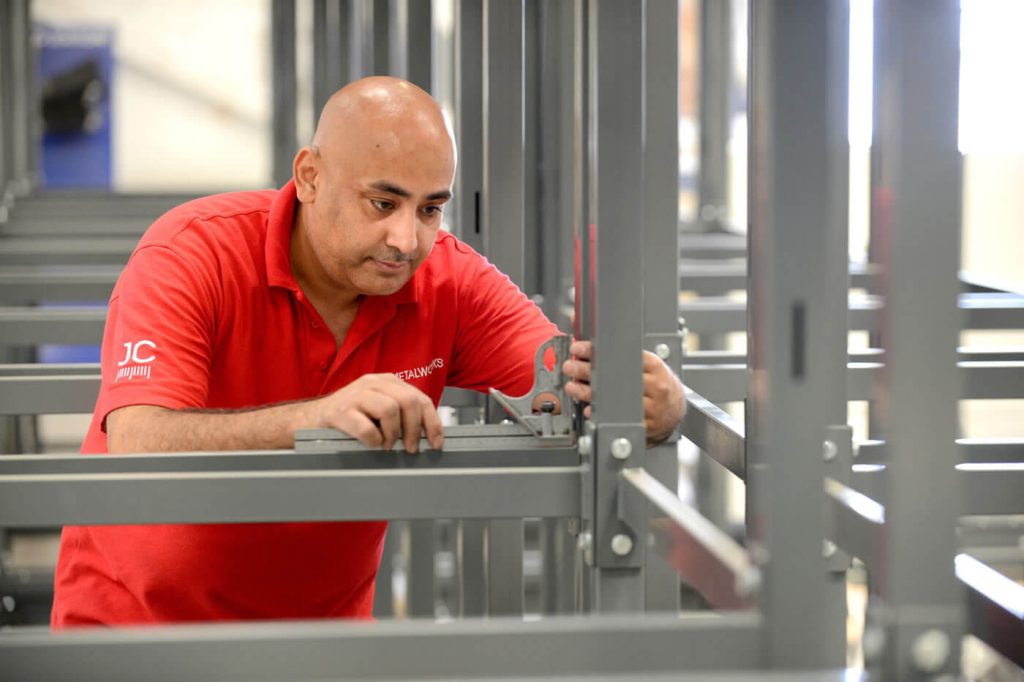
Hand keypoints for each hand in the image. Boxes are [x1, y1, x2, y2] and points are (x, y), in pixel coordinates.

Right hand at [305, 374, 443, 451]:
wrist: (312, 419)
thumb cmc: (349, 417)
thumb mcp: (379, 409)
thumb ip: (402, 414)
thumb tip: (428, 436)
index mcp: (387, 382)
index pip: (420, 398)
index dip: (432, 422)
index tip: (436, 442)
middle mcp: (373, 383)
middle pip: (408, 401)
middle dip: (414, 430)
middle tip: (411, 448)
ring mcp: (355, 395)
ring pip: (390, 410)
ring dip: (393, 434)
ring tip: (386, 445)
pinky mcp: (340, 411)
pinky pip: (366, 427)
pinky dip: (373, 440)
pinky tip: (370, 444)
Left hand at [562, 340, 684, 444]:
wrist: (676, 412)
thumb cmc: (660, 386)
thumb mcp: (649, 365)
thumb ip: (625, 356)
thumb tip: (593, 343)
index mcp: (655, 367)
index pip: (622, 355)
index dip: (597, 351)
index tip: (579, 348)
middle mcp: (656, 387)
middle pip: (616, 377)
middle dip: (587, 370)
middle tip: (570, 367)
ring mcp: (652, 408)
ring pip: (615, 400)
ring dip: (589, 393)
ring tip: (573, 386)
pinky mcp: (647, 426)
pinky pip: (619, 419)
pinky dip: (601, 414)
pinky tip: (589, 408)